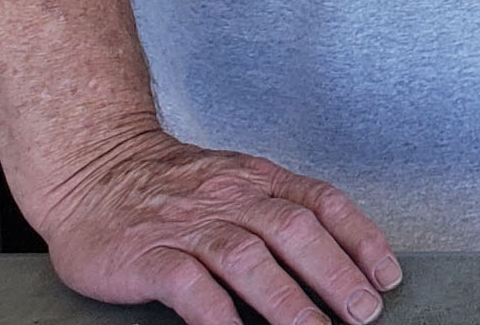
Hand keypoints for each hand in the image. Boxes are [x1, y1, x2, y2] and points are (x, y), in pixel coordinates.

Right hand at [35, 127, 399, 324]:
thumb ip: (277, 210)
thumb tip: (336, 254)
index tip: (387, 275)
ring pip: (247, 257)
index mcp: (256, 180)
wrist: (92, 169)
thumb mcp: (234, 182)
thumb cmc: (167, 185)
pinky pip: (188, 283)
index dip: (360, 239)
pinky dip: (217, 312)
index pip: (322, 202)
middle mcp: (228, 198)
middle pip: (294, 231)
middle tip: (364, 312)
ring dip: (286, 298)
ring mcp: (187, 226)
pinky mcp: (147, 255)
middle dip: (335, 274)